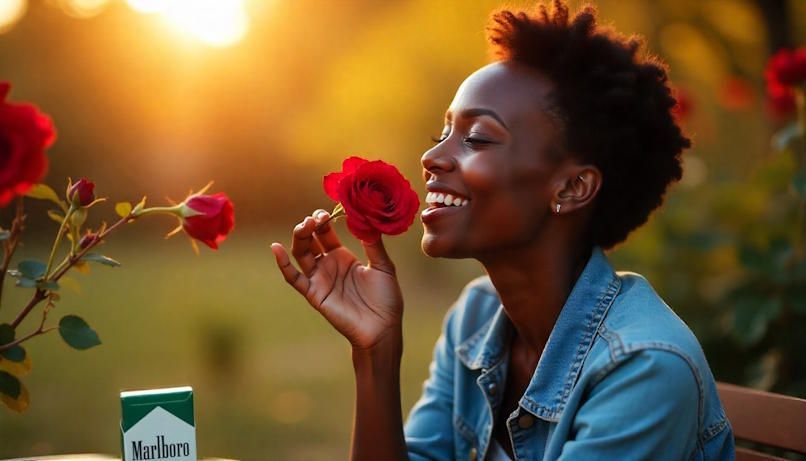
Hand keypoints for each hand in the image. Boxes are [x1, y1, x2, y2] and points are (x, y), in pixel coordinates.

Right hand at [271, 209, 403, 349]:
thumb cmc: (386, 298)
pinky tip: (276, 248)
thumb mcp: (383, 266)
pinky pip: (294, 278)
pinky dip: (283, 263)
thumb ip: (373, 244)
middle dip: (309, 225)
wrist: (383, 328)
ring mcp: (319, 278)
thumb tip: (366, 219)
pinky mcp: (314, 293)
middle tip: (315, 217)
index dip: (323, 220)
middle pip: (310, 239)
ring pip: (301, 253)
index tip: (327, 212)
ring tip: (304, 225)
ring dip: (299, 237)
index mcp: (343, 256)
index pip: (326, 233)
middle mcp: (328, 265)